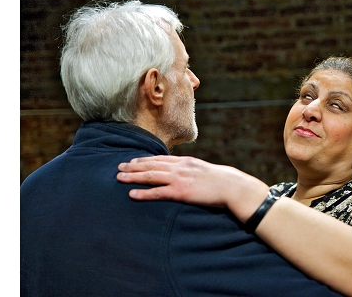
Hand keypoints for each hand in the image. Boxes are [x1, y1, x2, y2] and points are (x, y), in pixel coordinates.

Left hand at [117, 156, 269, 221]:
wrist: (231, 186)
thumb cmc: (220, 181)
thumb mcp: (203, 170)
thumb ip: (191, 170)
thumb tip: (183, 173)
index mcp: (185, 162)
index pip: (160, 158)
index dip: (143, 159)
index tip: (132, 160)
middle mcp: (179, 167)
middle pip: (151, 164)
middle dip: (133, 166)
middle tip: (119, 167)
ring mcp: (179, 179)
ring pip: (150, 175)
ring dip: (133, 176)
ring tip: (119, 178)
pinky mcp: (180, 192)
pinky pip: (158, 192)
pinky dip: (143, 193)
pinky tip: (132, 194)